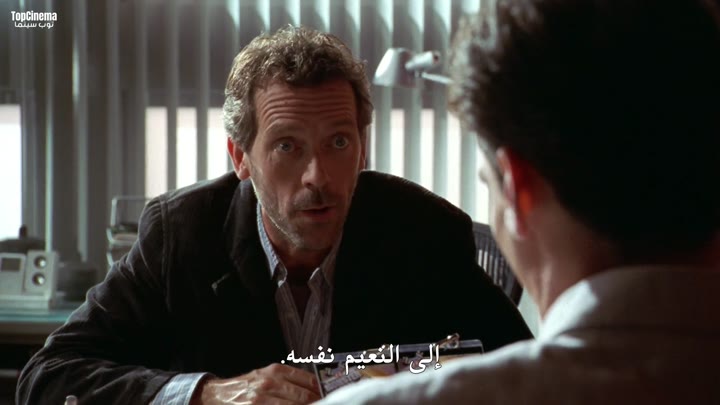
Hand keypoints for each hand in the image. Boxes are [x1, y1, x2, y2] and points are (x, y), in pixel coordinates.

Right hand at [192, 363, 320, 403]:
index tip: (333, 398)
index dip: (323, 392)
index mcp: (277, 371)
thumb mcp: (267, 377)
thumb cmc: (247, 387)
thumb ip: (290, 382)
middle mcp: (271, 383)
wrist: (217, 395)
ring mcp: (262, 398)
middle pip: (304, 397)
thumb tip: (316, 391)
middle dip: (317, 404)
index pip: (309, 381)